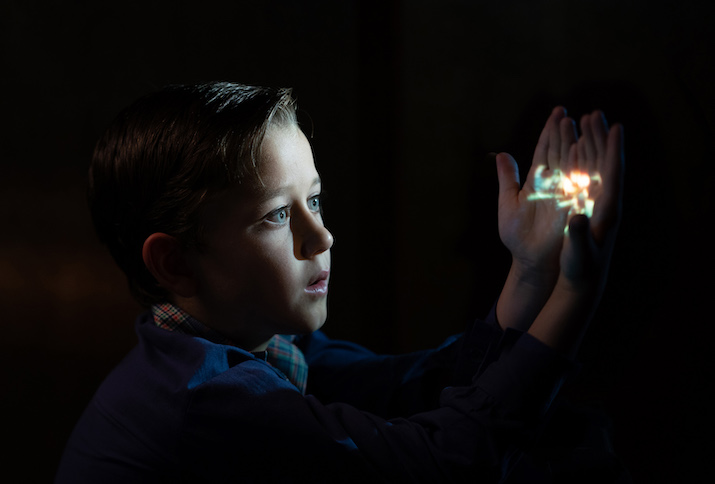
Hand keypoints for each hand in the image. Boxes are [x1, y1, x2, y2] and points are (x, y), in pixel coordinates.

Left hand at [496, 106, 578, 286]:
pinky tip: (585, 147)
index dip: (550, 131)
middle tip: (568, 112)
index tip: (558, 111)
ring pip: (572, 161)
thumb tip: (500, 154)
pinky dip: (583, 164)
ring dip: (575, 142)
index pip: (545, 149)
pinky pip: (580, 181)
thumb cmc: (518, 236)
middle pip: (560, 150)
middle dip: (564, 131)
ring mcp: (565, 191)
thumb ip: (507, 178)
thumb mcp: (508, 203)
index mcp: (537, 179)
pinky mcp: (573, 204)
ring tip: (579, 122)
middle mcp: (554, 182)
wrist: (531, 260)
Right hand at [560, 111, 623, 289]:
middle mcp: (605, 202)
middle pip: (605, 163)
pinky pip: (586, 175)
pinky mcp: (587, 204)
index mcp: (607, 211)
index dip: (614, 150)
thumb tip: (576, 217)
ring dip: (591, 142)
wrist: (581, 280)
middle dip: (601, 138)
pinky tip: (575, 145)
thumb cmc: (580, 268)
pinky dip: (581, 157)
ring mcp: (597, 202)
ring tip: (585, 120)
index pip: (613, 175)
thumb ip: (578, 236)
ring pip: (596, 165)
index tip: (616, 127)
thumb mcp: (578, 254)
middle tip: (595, 114)